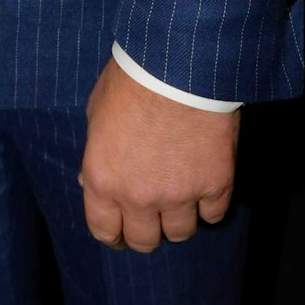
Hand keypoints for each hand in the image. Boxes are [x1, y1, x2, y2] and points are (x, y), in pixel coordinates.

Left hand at [79, 56, 238, 251]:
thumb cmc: (131, 79)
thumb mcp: (96, 112)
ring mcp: (179, 195)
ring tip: (181, 196)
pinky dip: (210, 203)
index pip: (104, 231)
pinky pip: (214, 214)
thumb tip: (89, 182)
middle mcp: (138, 196)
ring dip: (179, 218)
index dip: (113, 233)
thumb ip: (94, 154)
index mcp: (103, 179)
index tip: (121, 230)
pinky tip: (205, 184)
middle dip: (147, 231)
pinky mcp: (215, 185)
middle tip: (153, 217)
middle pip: (144, 241)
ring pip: (180, 233)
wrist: (177, 63)